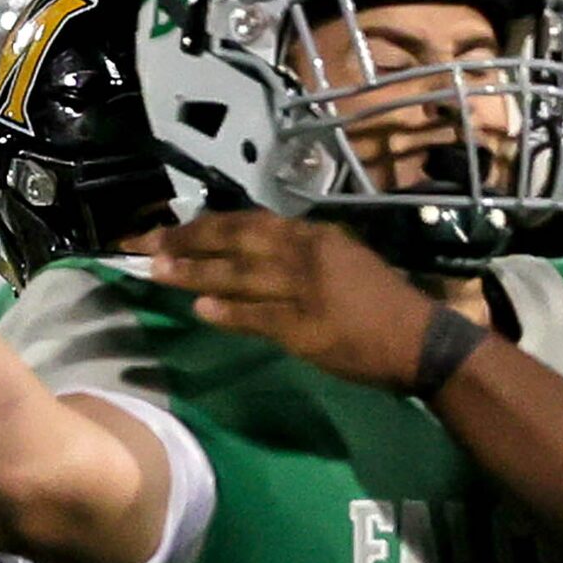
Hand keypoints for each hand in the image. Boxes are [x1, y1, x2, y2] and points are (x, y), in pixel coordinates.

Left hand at [137, 213, 438, 390]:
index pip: (247, 222)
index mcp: (312, 236)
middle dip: (185, 241)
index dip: (203, 225)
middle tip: (143, 244)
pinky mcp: (306, 327)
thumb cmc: (382, 303)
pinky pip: (259, 317)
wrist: (419, 339)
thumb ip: (301, 256)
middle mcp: (304, 254)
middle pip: (234, 240)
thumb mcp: (343, 261)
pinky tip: (200, 308)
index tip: (168, 230)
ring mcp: (304, 290)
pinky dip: (229, 311)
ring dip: (194, 272)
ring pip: (239, 275)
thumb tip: (254, 258)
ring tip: (156, 271)